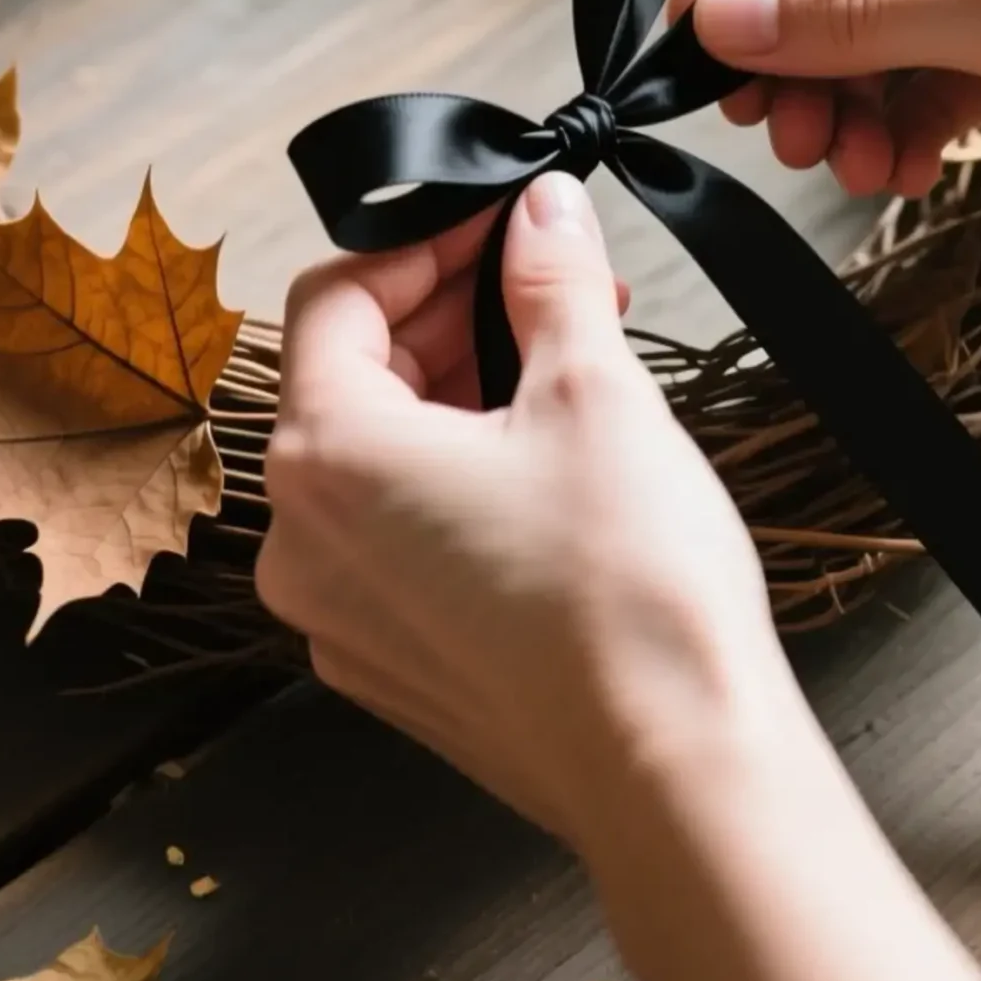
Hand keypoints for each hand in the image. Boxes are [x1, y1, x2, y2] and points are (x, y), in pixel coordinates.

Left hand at [258, 179, 980, 980]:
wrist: (677, 770)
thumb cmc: (629, 595)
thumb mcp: (595, 392)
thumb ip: (552, 280)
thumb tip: (541, 209)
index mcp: (326, 459)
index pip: (335, 298)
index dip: (424, 241)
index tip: (501, 222)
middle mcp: (303, 545)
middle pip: (348, 381)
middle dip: (450, 316)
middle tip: (549, 283)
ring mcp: (341, 619)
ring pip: (375, 465)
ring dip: (459, 397)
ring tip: (566, 367)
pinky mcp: (394, 670)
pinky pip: (398, 543)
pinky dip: (457, 484)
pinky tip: (549, 468)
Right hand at [687, 0, 980, 239]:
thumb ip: (849, 15)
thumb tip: (718, 22)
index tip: (695, 36)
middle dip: (790, 40)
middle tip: (767, 123)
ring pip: (868, 19)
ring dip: (839, 95)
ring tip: (838, 162)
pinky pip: (921, 68)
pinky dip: (896, 120)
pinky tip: (895, 172)